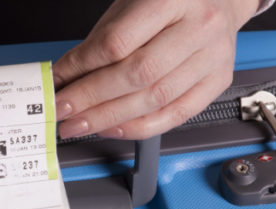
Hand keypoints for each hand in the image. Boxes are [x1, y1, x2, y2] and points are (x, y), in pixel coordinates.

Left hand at [53, 0, 259, 139]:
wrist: (219, 0)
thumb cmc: (170, 1)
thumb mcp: (130, 6)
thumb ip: (100, 42)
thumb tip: (66, 79)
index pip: (118, 43)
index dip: (81, 67)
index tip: (57, 82)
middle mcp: (199, 27)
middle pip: (137, 75)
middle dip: (91, 99)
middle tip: (63, 111)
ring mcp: (213, 56)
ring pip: (155, 99)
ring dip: (110, 118)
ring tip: (81, 124)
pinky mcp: (218, 81)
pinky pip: (175, 115)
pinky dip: (139, 127)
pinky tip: (113, 129)